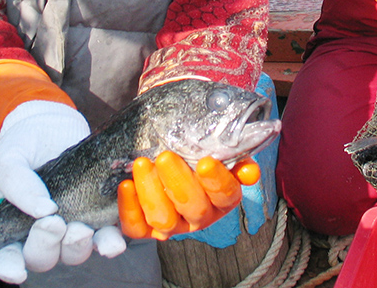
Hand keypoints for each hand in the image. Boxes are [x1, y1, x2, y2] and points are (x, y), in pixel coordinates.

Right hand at [0, 101, 122, 283]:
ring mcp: (74, 224)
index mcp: (14, 227)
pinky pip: (110, 234)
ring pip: (77, 252)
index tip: (16, 270)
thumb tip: (42, 210)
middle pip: (45, 257)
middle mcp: (45, 233)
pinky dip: (113, 238)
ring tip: (82, 228)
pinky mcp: (101, 213)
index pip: (8, 257)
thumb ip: (18, 184)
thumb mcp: (9, 159)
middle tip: (54, 223)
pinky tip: (114, 236)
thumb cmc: (23, 145)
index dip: (10, 268)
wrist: (52, 123)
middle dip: (48, 246)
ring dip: (80, 246)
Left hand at [117, 152, 260, 239]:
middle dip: (179, 182)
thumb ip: (233, 155)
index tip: (206, 161)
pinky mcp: (145, 228)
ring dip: (152, 191)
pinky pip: (136, 228)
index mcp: (222, 198)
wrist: (164, 153)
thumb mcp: (215, 147)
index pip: (226, 195)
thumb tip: (250, 172)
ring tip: (142, 164)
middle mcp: (200, 216)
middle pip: (194, 208)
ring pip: (164, 220)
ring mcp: (172, 225)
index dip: (218, 181)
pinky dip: (130, 209)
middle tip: (166, 157)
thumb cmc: (193, 149)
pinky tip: (126, 185)